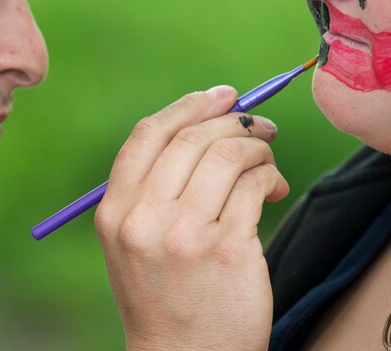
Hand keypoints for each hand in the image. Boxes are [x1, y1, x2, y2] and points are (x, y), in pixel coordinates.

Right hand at [95, 86, 288, 350]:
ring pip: (228, 155)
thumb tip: (209, 122)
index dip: (189, 106)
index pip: (149, 134)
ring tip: (269, 161)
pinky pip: (255, 185)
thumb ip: (156, 185)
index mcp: (115, 210)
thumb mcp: (135, 240)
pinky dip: (270, 176)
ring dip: (258, 148)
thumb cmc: (165, 293)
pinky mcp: (227, 250)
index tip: (222, 96)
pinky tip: (275, 188)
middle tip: (260, 125)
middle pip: (192, 138)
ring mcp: (184, 235)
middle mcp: (143, 219)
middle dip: (234, 121)